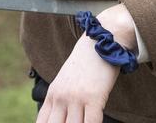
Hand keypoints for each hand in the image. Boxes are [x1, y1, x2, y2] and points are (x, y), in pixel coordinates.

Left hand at [37, 4, 136, 122]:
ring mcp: (77, 98)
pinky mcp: (94, 97)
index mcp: (53, 94)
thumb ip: (60, 99)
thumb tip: (62, 116)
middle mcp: (61, 98)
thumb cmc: (88, 62)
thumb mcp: (67, 80)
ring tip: (85, 122)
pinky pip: (91, 122)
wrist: (102, 41)